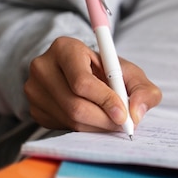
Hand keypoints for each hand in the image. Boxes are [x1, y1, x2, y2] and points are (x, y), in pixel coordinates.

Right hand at [24, 36, 161, 131]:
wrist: (84, 72)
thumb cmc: (108, 70)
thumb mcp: (130, 72)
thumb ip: (143, 90)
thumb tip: (136, 114)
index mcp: (64, 48)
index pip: (82, 81)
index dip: (105, 100)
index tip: (123, 114)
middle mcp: (43, 67)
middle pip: (74, 105)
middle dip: (104, 119)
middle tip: (124, 124)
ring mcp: (34, 89)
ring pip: (69, 119)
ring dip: (97, 126)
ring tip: (112, 120)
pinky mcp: (35, 109)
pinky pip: (63, 127)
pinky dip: (85, 129)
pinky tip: (95, 120)